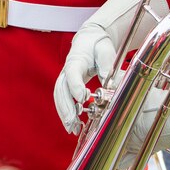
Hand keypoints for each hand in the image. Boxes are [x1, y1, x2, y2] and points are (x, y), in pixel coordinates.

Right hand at [53, 0, 168, 133]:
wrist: (90, 40)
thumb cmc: (98, 46)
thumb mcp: (106, 52)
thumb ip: (106, 67)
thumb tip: (110, 84)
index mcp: (76, 60)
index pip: (72, 74)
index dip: (76, 87)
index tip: (83, 99)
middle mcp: (67, 69)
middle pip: (61, 89)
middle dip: (66, 107)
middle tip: (73, 122)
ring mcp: (65, 77)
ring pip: (59, 96)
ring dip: (64, 113)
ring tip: (71, 129)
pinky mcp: (67, 84)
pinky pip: (63, 99)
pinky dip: (66, 112)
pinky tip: (73, 124)